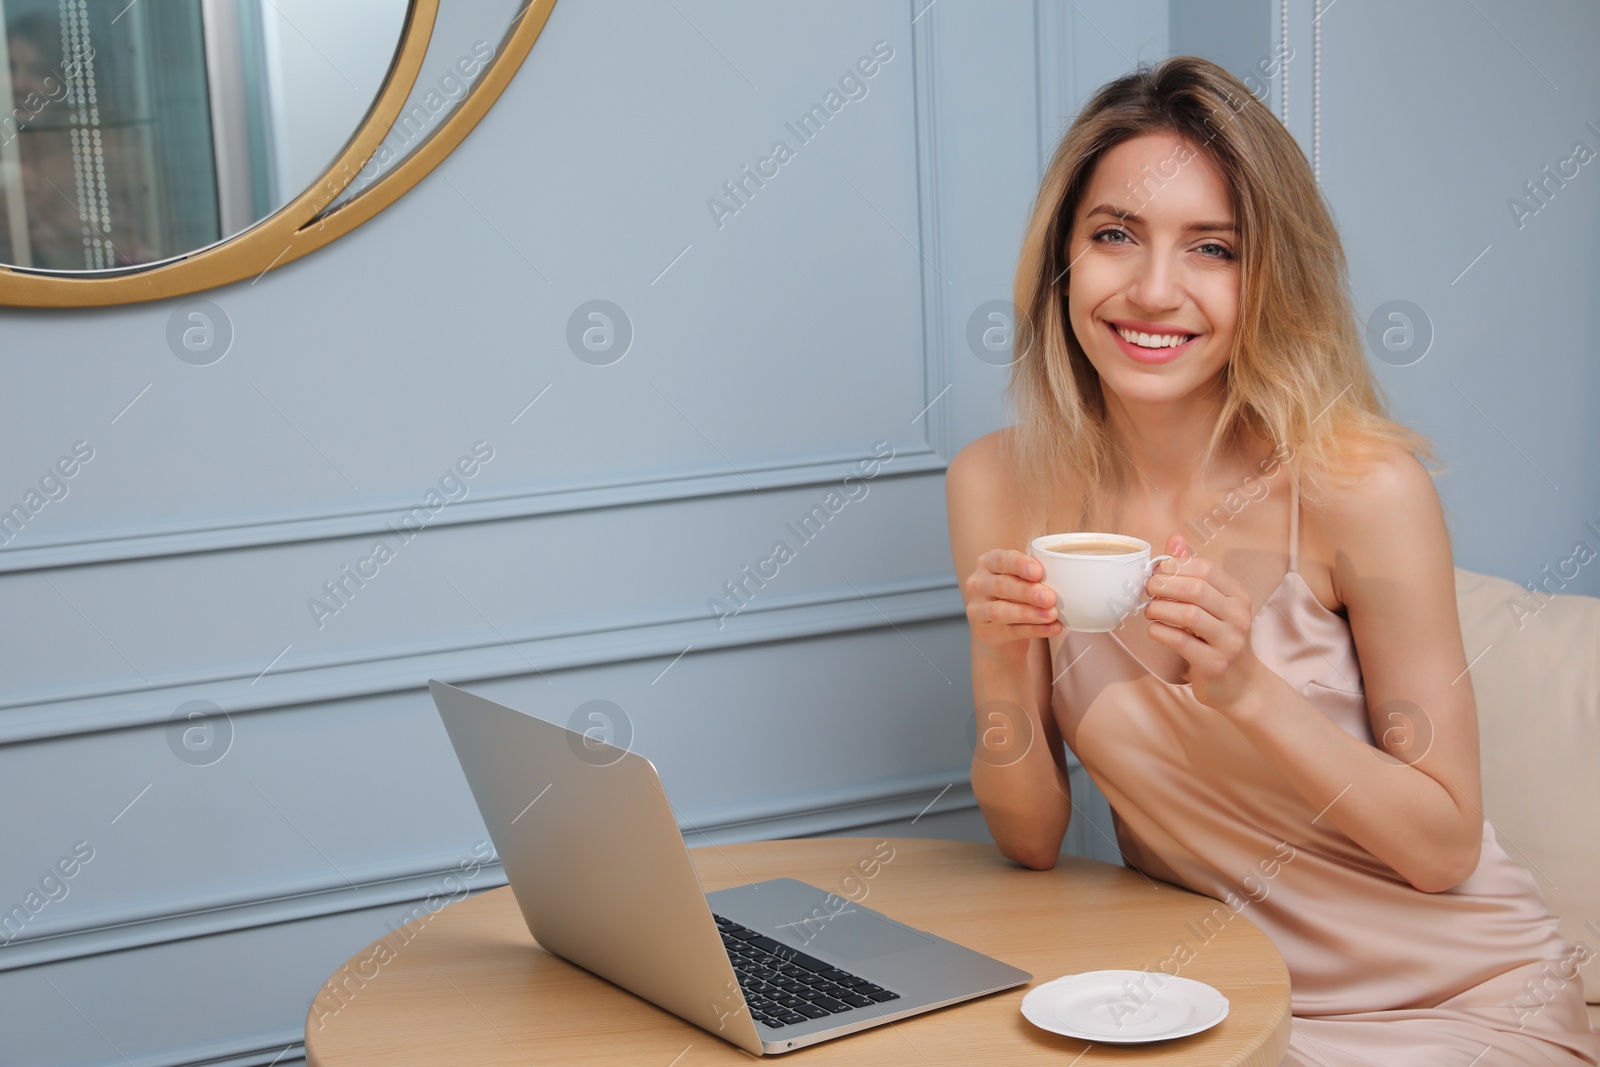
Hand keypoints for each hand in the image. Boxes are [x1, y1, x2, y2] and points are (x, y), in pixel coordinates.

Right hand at [962, 549, 1061, 664]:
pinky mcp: (985, 633)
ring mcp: (977, 610)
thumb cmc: (1016, 597)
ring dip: (1029, 613)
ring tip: (1051, 614)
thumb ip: (1035, 575)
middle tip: (1049, 597)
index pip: (1001, 560)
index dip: (1019, 565)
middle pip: (1001, 586)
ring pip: (1000, 611)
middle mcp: (977, 584)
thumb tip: (1063, 575)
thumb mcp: (1022, 579)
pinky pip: (1010, 631)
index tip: (1039, 572)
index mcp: (987, 563)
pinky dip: (1034, 630)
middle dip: (1027, 591)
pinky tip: (1051, 628)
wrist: (1002, 633)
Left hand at [1144, 534, 1267, 712]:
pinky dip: (1160, 631)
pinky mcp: (1215, 664)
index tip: (1158, 572)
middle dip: (1164, 585)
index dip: (1176, 567)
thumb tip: (1175, 539)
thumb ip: (1193, 573)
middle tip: (1147, 589)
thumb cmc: (1219, 639)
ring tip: (1149, 611)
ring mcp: (1229, 642)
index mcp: (1238, 597)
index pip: (1206, 569)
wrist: (1240, 685)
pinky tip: (1154, 629)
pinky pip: (1181, 641)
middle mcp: (1238, 616)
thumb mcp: (1213, 605)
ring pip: (1189, 614)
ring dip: (1160, 609)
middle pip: (1196, 589)